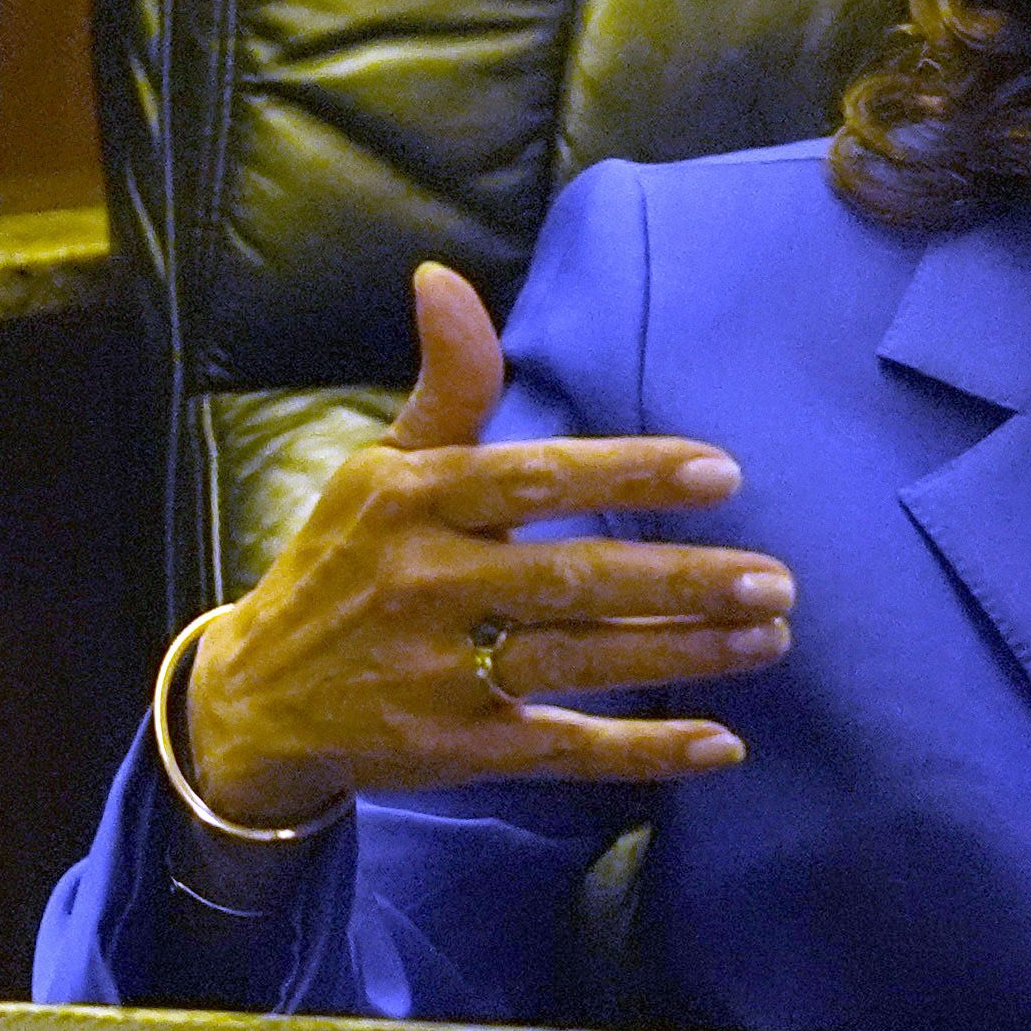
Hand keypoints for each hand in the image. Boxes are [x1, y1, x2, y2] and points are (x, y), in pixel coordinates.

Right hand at [177, 264, 793, 830]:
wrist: (254, 699)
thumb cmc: (341, 566)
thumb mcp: (377, 470)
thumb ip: (443, 387)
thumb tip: (443, 278)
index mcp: (411, 502)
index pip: (534, 477)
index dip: (630, 475)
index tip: (720, 473)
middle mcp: (423, 586)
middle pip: (571, 580)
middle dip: (681, 582)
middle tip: (776, 578)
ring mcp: (439, 675)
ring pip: (581, 664)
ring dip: (684, 654)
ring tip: (769, 636)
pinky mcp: (454, 751)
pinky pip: (564, 752)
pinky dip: (644, 751)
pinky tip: (720, 744)